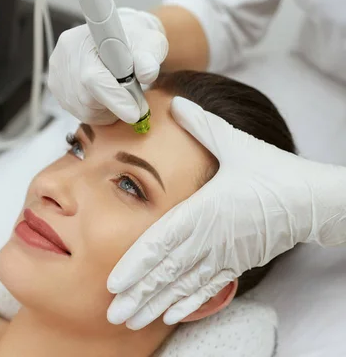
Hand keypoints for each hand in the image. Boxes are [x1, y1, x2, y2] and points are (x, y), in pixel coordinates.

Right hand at [48, 8, 167, 123]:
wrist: (116, 37)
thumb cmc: (133, 40)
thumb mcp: (148, 42)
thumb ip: (148, 58)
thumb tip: (147, 73)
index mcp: (83, 40)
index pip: (93, 78)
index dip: (114, 98)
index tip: (135, 113)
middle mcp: (64, 55)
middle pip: (86, 98)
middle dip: (115, 104)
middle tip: (134, 99)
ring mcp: (57, 72)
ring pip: (83, 110)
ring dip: (107, 109)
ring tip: (119, 92)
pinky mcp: (56, 87)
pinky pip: (78, 111)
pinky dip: (97, 110)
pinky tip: (106, 94)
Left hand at [107, 96, 345, 328]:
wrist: (310, 198)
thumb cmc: (271, 169)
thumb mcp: (235, 142)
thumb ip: (202, 124)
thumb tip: (176, 103)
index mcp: (205, 209)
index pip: (163, 241)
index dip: (137, 264)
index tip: (114, 282)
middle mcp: (211, 237)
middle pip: (168, 271)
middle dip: (139, 294)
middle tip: (113, 314)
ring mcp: (225, 253)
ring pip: (185, 285)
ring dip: (157, 304)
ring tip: (134, 321)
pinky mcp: (238, 262)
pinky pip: (209, 287)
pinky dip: (189, 302)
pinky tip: (172, 315)